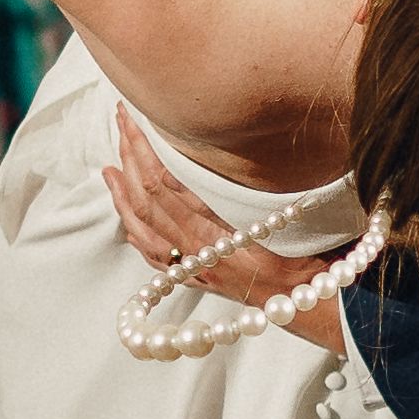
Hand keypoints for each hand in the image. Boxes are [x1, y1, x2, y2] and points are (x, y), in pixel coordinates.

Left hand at [107, 112, 348, 359]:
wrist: (309, 302)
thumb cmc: (308, 254)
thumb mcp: (285, 211)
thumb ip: (254, 185)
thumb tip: (234, 148)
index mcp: (215, 230)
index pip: (165, 183)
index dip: (146, 148)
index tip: (135, 116)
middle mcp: (197, 251)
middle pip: (148, 199)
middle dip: (129, 157)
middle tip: (120, 122)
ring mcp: (192, 268)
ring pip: (143, 229)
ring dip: (122, 196)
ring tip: (108, 168)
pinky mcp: (195, 280)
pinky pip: (153, 257)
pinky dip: (136, 232)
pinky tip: (127, 218)